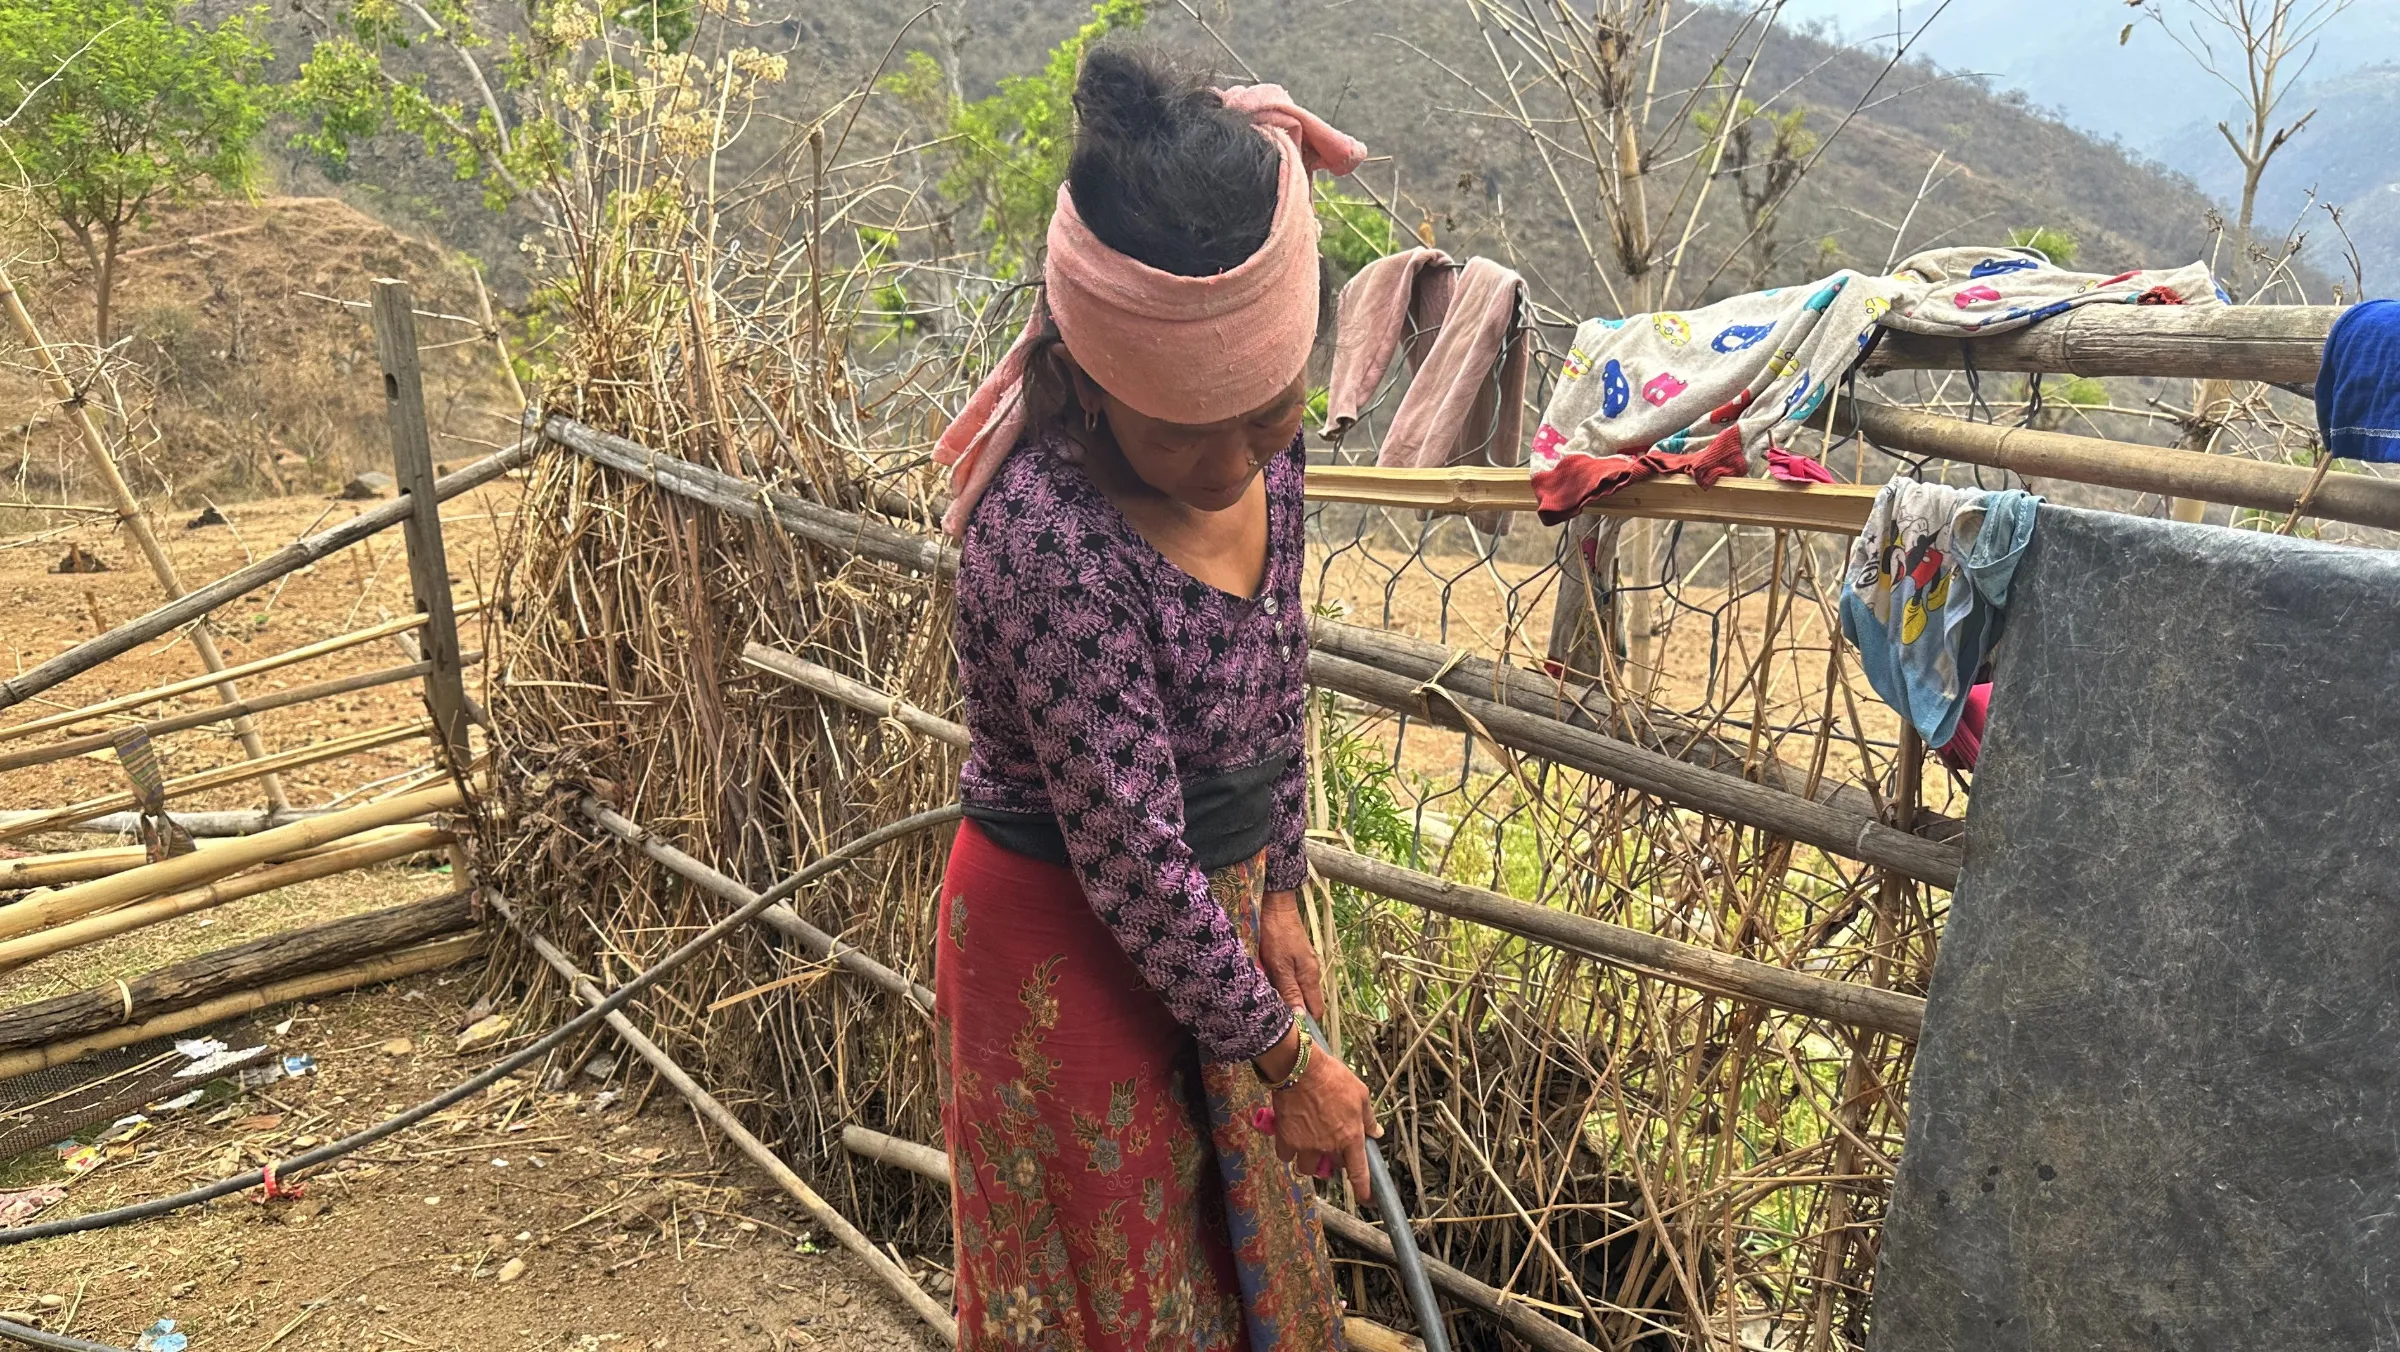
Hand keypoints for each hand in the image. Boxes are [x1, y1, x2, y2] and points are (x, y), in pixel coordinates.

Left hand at [1257, 890, 1324, 1025]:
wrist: (1275, 905)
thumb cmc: (1275, 934)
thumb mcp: (1279, 966)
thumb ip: (1290, 991)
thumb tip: (1300, 1017)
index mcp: (1310, 976)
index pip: (1316, 1010)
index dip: (1306, 1023)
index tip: (1289, 1031)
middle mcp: (1311, 972)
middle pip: (1307, 1001)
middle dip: (1293, 1012)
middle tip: (1274, 1018)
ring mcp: (1304, 963)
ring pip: (1298, 990)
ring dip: (1286, 998)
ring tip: (1268, 1003)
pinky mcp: (1295, 956)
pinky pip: (1292, 978)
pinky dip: (1282, 985)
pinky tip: (1269, 985)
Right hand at [1265, 1032, 1380, 1200]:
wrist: (1300, 1068)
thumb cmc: (1332, 1077)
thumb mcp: (1360, 1093)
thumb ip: (1368, 1117)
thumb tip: (1376, 1132)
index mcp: (1350, 1136)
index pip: (1359, 1172)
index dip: (1364, 1190)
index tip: (1367, 1200)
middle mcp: (1329, 1146)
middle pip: (1331, 1169)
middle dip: (1332, 1160)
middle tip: (1329, 1144)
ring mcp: (1306, 1145)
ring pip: (1306, 1167)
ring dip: (1309, 1160)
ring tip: (1308, 1143)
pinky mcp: (1286, 1139)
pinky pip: (1286, 1155)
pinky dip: (1288, 1150)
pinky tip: (1290, 1136)